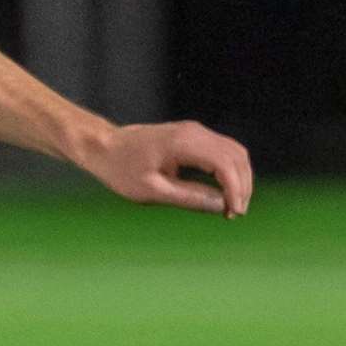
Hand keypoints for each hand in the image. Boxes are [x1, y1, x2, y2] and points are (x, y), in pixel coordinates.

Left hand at [79, 121, 252, 217]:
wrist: (102, 146)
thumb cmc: (120, 168)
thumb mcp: (152, 190)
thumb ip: (189, 197)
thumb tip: (223, 205)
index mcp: (183, 142)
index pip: (225, 163)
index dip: (236, 189)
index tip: (233, 213)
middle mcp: (194, 132)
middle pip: (236, 156)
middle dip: (242, 186)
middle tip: (234, 214)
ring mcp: (194, 131)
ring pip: (234, 152)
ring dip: (239, 179)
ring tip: (231, 207)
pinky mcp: (193, 136)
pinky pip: (223, 151)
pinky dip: (230, 171)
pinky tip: (224, 193)